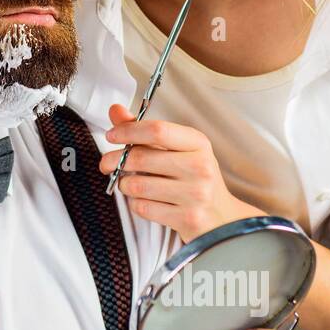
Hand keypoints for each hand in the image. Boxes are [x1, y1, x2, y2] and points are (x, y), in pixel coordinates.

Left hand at [99, 103, 261, 240]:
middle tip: (106, 163)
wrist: (223, 218)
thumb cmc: (195, 179)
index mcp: (198, 143)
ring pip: (137, 185)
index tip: (111, 135)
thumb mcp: (179, 150)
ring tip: (130, 183)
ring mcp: (195, 194)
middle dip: (114, 160)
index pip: (157, 130)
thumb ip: (145, 131)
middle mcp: (199, 167)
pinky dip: (136, 204)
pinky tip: (145, 201)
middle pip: (141, 157)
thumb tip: (115, 110)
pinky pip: (143, 208)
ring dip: (125, 184)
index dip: (128, 131)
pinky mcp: (186, 218)